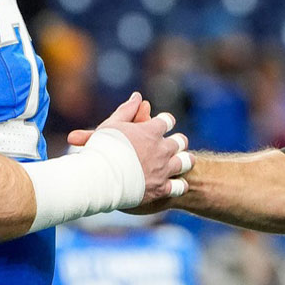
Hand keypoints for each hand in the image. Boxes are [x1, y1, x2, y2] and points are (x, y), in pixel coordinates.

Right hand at [69, 93, 192, 204]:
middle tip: (174, 144)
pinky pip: (179, 186)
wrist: (99, 178)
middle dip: (178, 141)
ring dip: (184, 160)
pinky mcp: (161, 188)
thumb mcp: (111, 124)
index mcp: (151, 131)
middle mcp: (161, 149)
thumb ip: (127, 110)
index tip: (162, 125)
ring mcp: (163, 169)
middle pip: (180, 141)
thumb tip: (137, 96)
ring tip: (181, 161)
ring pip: (186, 162)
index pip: (167, 121)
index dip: (165, 122)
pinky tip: (176, 184)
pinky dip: (179, 184)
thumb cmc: (101, 149)